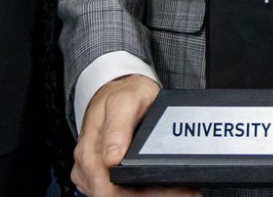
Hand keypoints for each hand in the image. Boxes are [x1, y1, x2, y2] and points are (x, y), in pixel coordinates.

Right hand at [70, 74, 197, 196]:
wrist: (118, 87)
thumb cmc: (123, 93)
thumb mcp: (125, 101)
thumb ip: (118, 128)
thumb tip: (112, 158)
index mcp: (91, 150)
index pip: (108, 190)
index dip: (140, 195)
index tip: (171, 191)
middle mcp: (88, 164)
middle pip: (115, 196)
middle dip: (150, 196)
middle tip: (184, 191)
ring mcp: (93, 170)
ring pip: (118, 195)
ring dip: (148, 194)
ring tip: (179, 188)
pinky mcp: (100, 173)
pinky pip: (118, 190)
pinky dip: (140, 191)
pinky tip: (160, 186)